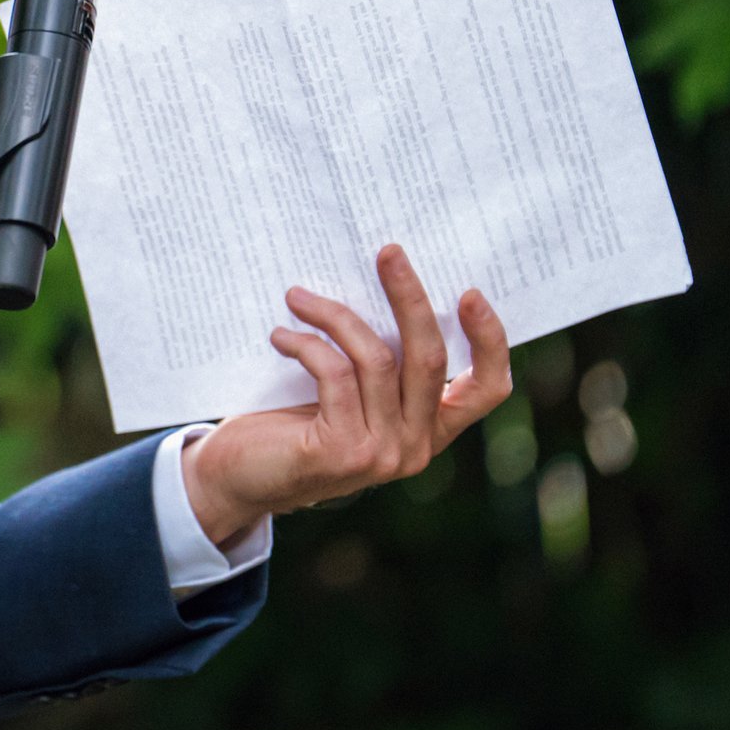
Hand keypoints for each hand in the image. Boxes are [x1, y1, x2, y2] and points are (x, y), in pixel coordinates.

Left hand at [182, 244, 511, 542]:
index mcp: (430, 429)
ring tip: (298, 297)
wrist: (240, 477)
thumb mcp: (350, 390)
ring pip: (378, 360)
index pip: (487, 389)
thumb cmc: (293, 422)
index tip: (469, 291)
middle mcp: (416, 446)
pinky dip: (308, 345)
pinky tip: (281, 336)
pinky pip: (336, 375)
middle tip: (387, 253)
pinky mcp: (344, 452)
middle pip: (430, 358)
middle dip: (409, 297)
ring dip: (336, 316)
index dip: (489, 340)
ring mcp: (383, 454)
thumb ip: (378, 358)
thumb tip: (384, 280)